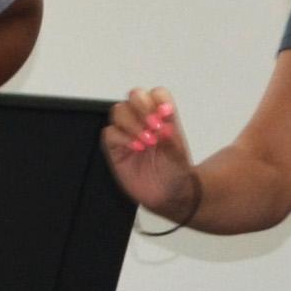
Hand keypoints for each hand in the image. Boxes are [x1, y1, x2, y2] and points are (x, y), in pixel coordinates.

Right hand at [101, 87, 196, 219]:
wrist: (168, 196)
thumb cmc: (176, 173)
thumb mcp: (180, 152)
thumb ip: (171, 133)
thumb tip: (165, 114)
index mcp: (162, 117)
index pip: (157, 94)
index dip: (158, 100)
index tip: (165, 115)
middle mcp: (143, 121)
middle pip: (135, 96)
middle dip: (143, 108)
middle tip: (154, 126)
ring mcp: (127, 133)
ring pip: (120, 111)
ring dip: (133, 123)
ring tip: (147, 141)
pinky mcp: (115, 147)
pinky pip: (110, 133)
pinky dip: (122, 138)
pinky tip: (136, 148)